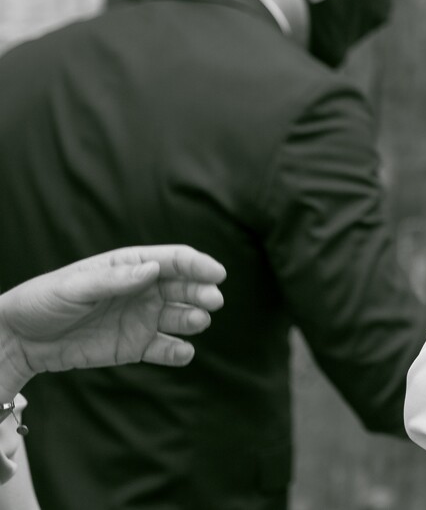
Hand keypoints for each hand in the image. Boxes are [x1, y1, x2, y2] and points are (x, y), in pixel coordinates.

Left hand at [0, 246, 225, 391]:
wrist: (20, 340)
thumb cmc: (44, 301)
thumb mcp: (75, 286)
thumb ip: (115, 280)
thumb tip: (153, 270)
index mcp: (131, 266)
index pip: (174, 260)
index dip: (198, 264)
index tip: (217, 274)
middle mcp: (143, 290)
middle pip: (185, 287)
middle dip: (202, 292)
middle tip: (212, 301)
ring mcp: (141, 319)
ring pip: (180, 317)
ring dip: (194, 319)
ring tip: (197, 323)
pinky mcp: (134, 346)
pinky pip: (164, 348)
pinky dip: (178, 352)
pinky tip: (183, 353)